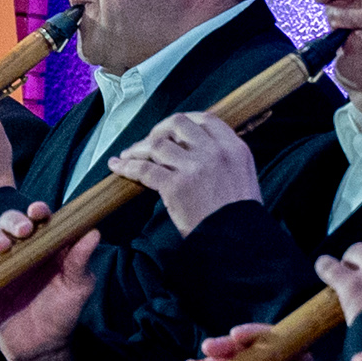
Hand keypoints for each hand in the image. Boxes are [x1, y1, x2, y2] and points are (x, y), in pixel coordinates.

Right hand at [0, 203, 97, 360]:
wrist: (41, 349)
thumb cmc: (63, 314)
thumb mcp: (76, 289)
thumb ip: (81, 262)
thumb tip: (93, 232)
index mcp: (45, 246)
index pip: (39, 220)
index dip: (37, 211)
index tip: (39, 212)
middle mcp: (21, 251)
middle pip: (10, 224)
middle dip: (13, 221)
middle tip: (21, 232)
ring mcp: (0, 266)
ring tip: (0, 249)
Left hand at [108, 111, 260, 237]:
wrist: (237, 241)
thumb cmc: (240, 216)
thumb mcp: (244, 176)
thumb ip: (225, 159)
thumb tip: (199, 150)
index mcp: (234, 148)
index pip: (206, 119)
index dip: (186, 120)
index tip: (173, 129)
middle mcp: (214, 152)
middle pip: (178, 124)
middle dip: (159, 130)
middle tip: (150, 141)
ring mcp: (194, 168)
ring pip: (157, 144)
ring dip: (138, 148)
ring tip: (128, 154)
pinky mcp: (175, 186)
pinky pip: (144, 169)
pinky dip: (127, 166)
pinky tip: (117, 166)